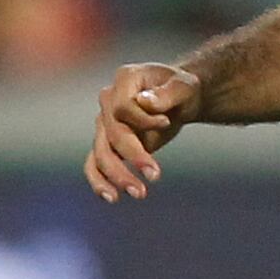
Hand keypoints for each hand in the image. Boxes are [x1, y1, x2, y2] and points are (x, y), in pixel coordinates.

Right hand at [87, 63, 198, 201]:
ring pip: (101, 153)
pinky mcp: (107, 143)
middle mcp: (108, 101)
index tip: (167, 123)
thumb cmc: (183, 90)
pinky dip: (99, 181)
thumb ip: (167, 93)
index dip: (143, 119)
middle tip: (155, 176)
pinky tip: (112, 197)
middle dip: (133, 156)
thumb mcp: (185, 86)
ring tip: (140, 193)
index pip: (122, 107)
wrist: (180, 99)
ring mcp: (104, 123)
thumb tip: (144, 102)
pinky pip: (94, 164)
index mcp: (124, 80)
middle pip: (112, 134)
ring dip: (117, 175)